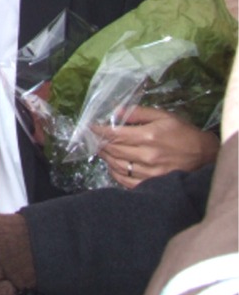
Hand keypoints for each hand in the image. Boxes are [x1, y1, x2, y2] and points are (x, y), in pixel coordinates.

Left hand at [94, 106, 218, 187]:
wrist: (204, 155)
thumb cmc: (183, 133)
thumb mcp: (163, 116)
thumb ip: (138, 113)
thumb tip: (116, 111)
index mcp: (149, 136)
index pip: (115, 134)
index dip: (99, 131)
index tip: (90, 127)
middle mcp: (147, 155)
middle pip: (113, 150)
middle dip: (100, 143)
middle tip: (93, 139)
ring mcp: (149, 172)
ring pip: (117, 165)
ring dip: (106, 157)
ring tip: (102, 150)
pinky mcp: (151, 183)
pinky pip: (125, 180)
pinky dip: (115, 173)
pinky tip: (113, 165)